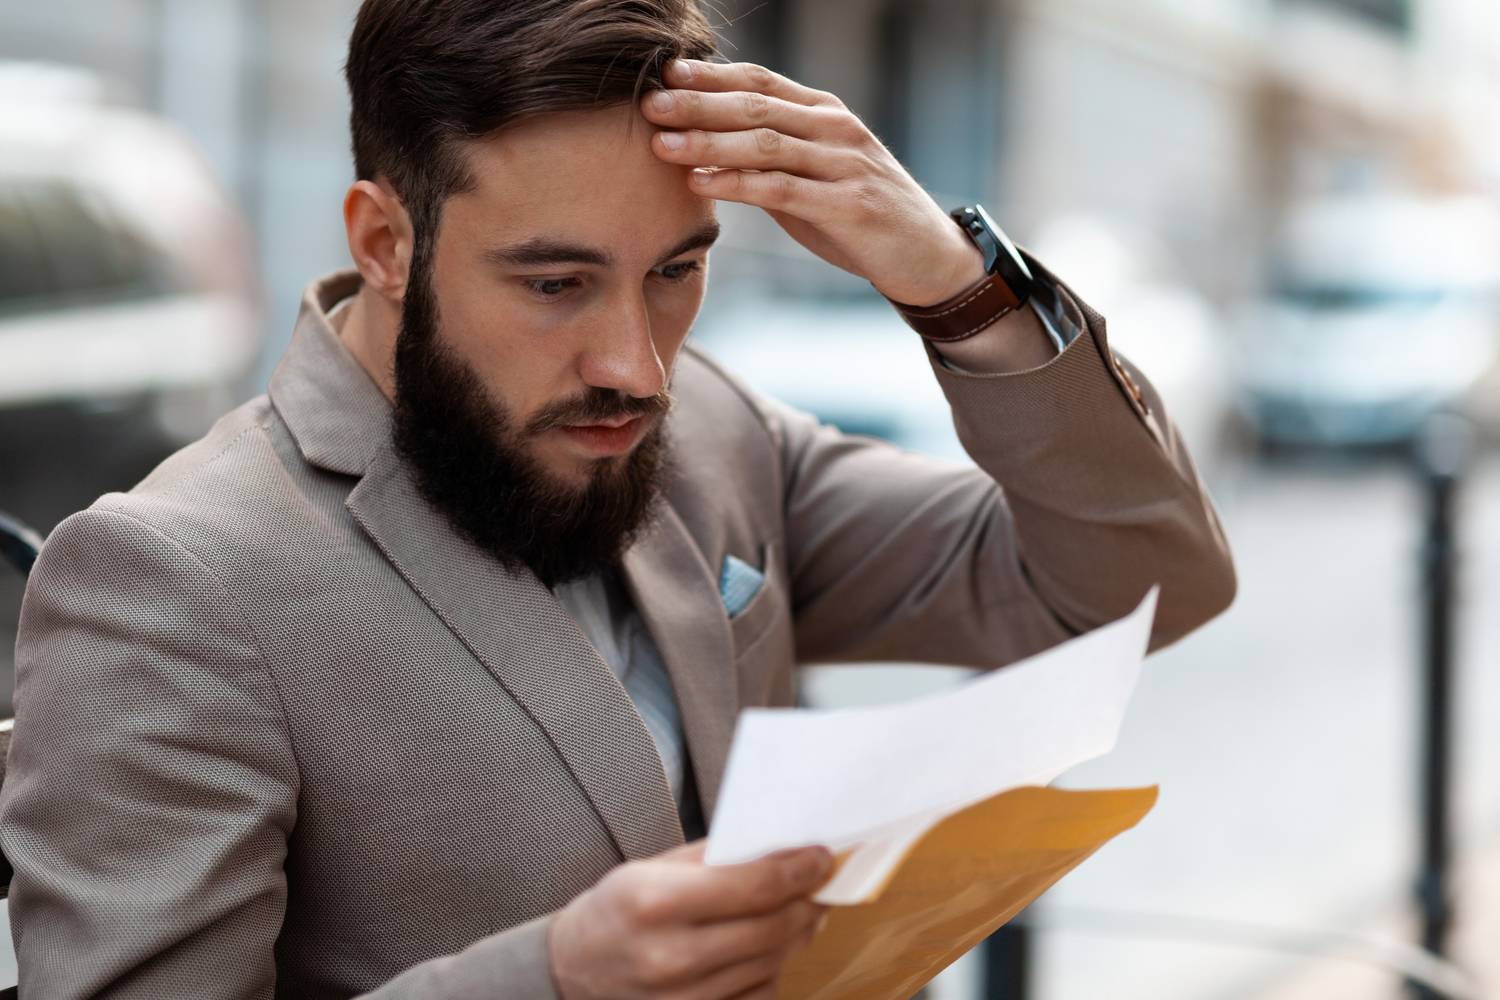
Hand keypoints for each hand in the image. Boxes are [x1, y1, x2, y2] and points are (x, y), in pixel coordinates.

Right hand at [548, 840, 831, 999]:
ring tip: (804, 910)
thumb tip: (779, 847)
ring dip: (798, 933)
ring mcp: (682, 999)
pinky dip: (774, 970)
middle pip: (771, 928)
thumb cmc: (617, 911)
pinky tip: (771, 949)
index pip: (753, 886)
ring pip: (771, 963)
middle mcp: (670, 956)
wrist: (573, 970)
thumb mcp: (653, 867)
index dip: (798, 869)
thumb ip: (714, 858)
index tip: (820, 856)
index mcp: (656, 903)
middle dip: (807, 901)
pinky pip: (758, 996)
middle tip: (821, 882)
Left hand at [642, 59, 985, 307]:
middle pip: (755, 106)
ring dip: (708, 142)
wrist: (926, 255)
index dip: (711, 76)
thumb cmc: (859, 215)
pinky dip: (737, 183)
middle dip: (698, 104)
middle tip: (649, 104)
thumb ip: (770, 158)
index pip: (760, 81)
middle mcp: (834, 129)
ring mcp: (843, 165)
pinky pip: (781, 189)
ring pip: (765, 143)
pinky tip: (701, 182)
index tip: (664, 74)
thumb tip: (706, 147)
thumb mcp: (814, 176)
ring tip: (661, 143)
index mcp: (825, 113)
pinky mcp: (847, 205)